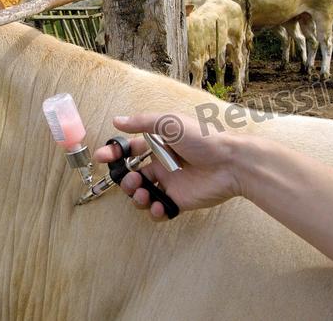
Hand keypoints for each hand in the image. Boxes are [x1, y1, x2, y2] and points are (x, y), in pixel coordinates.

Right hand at [93, 113, 241, 219]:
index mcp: (158, 145)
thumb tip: (117, 121)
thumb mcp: (170, 123)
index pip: (129, 151)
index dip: (114, 155)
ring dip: (136, 197)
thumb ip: (142, 123)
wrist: (230, 162)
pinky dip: (154, 211)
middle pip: (132, 176)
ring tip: (143, 194)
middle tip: (131, 181)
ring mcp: (170, 184)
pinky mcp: (179, 201)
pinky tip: (160, 205)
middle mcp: (161, 165)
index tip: (102, 157)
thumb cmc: (202, 138)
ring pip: (142, 195)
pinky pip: (159, 210)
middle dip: (124, 181)